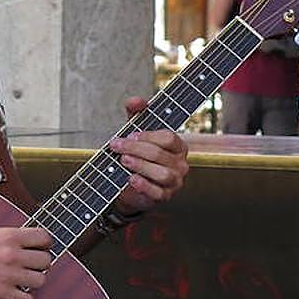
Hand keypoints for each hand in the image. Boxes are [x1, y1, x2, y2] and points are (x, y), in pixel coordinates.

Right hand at [0, 225, 52, 298]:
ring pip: (40, 280)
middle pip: (45, 260)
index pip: (44, 237)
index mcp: (10, 236)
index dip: (45, 243)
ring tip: (24, 280)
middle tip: (32, 265)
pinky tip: (16, 293)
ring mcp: (8, 275)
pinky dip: (24, 298)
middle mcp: (12, 255)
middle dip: (40, 263)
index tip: (42, 247)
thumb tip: (24, 238)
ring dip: (34, 280)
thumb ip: (9, 235)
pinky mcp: (1, 294)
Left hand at [110, 97, 189, 213]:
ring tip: (123, 160)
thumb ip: (136, 114)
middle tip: (117, 145)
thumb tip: (135, 101)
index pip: (169, 138)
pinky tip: (130, 178)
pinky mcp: (165, 197)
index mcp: (178, 146)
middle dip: (136, 148)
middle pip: (160, 154)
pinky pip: (157, 192)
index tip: (130, 133)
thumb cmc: (139, 155)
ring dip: (140, 165)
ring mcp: (175, 182)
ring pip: (162, 173)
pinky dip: (143, 185)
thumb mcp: (137, 133)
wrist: (130, 184)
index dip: (148, 135)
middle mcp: (181, 164)